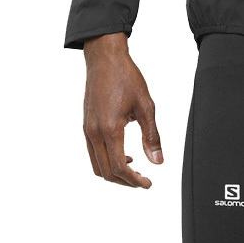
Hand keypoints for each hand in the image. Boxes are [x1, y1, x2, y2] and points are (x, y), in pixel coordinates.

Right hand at [82, 32, 162, 187]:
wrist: (105, 59)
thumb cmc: (126, 77)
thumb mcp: (146, 105)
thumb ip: (151, 135)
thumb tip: (157, 161)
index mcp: (109, 129)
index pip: (119, 167)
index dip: (134, 181)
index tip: (148, 183)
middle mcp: (94, 133)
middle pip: (106, 172)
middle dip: (124, 181)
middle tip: (143, 181)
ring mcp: (87, 130)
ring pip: (97, 165)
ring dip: (114, 173)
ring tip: (134, 170)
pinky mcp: (86, 125)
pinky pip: (93, 153)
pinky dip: (106, 161)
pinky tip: (123, 154)